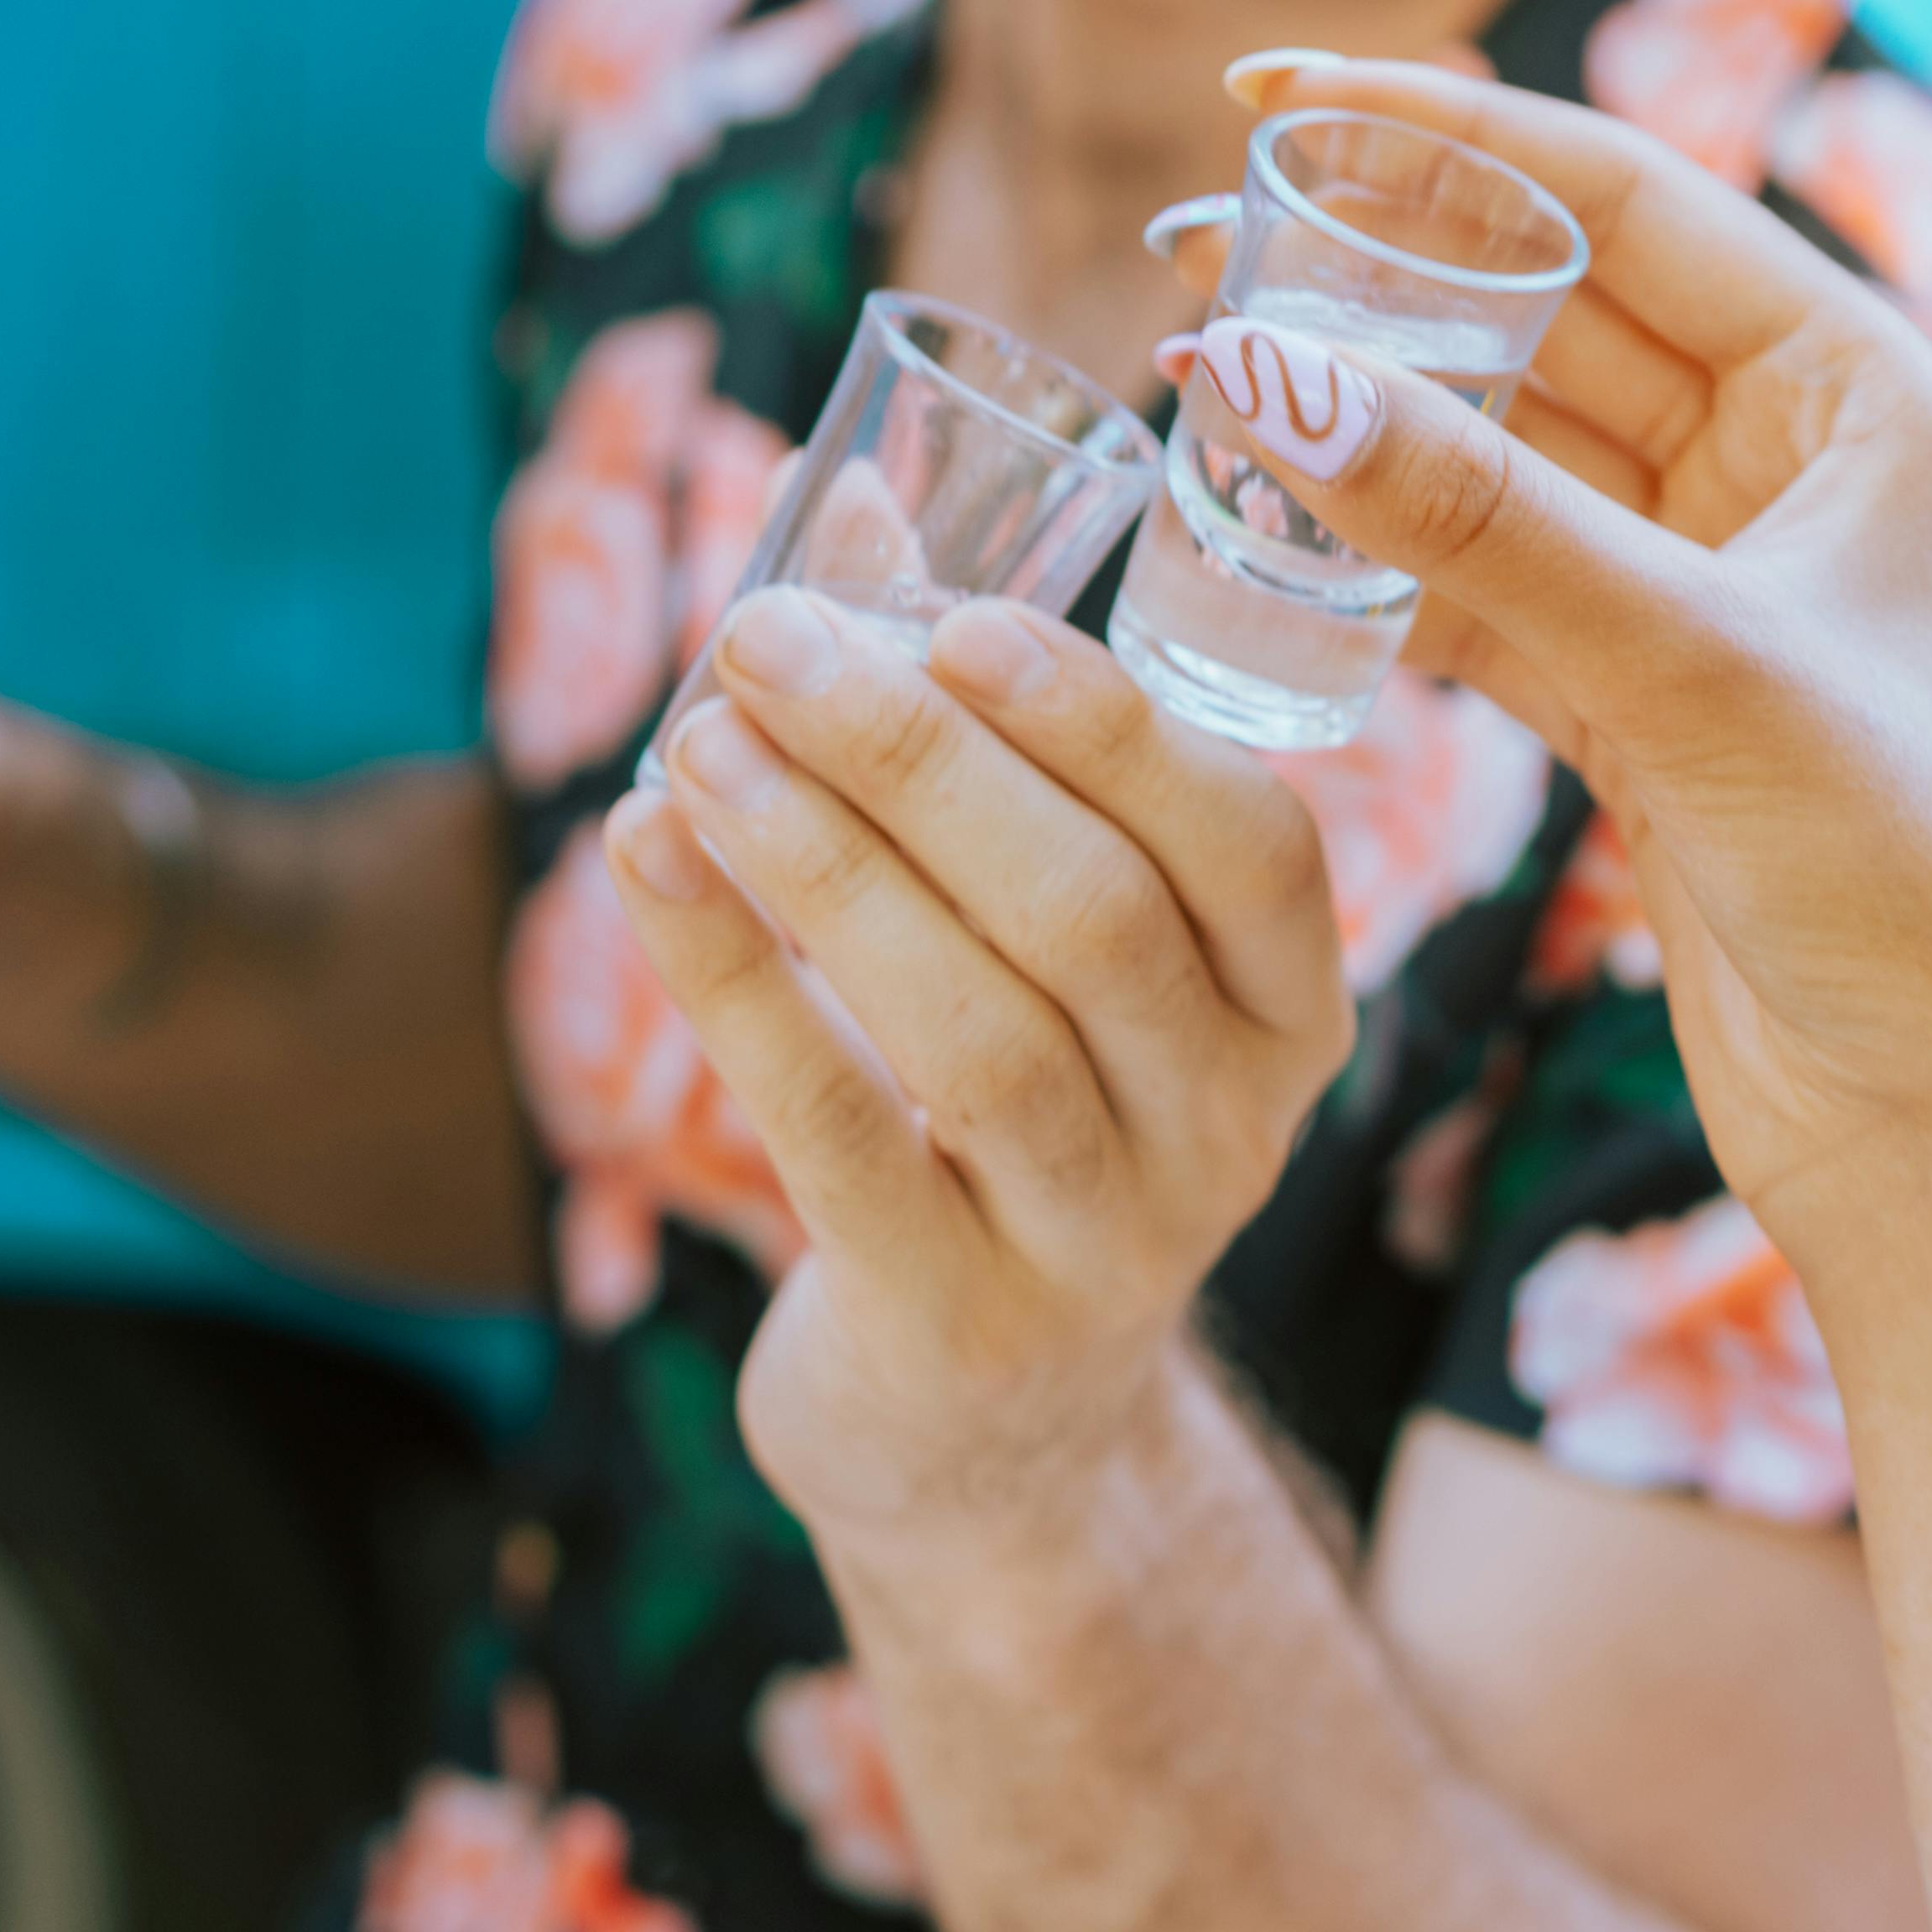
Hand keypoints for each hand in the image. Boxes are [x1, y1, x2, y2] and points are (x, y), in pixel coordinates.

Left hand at [604, 595, 1348, 1537]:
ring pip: (975, 1027)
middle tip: (760, 639)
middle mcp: (1231, 1126)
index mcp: (1285, 1006)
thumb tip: (841, 505)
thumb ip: (964, 724)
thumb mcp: (1036, 932)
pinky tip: (646, 867)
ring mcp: (1110, 1242)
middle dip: (915, 758)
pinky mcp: (962, 1324)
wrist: (987, 1426)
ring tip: (694, 744)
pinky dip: (734, 985)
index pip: (1252, 845)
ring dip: (819, 863)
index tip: (955, 619)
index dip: (1109, 725)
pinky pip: (841, 1134)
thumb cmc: (1011, 1107)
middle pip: (1089, 915)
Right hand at [1185, 60, 1931, 1273]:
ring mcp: (1717, 589)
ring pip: (1504, 458)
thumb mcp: (1694, 671)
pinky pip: (1490, 587)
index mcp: (1870, 394)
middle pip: (1552, 318)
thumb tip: (1258, 367)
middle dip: (1376, 282)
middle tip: (1191, 251)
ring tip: (1196, 384)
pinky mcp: (1651, 707)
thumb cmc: (1913, 887)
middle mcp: (1798, 469)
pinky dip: (1383, 565)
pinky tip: (1264, 541)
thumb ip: (1477, 519)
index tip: (1269, 92)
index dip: (1447, 137)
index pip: (1629, 203)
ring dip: (1363, 427)